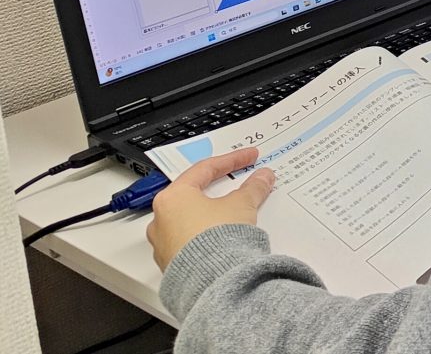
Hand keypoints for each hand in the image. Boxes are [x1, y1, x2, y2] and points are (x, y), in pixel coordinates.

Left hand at [147, 147, 275, 271]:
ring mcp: (163, 244)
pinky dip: (205, 235)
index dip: (232, 161)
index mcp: (172, 198)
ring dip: (210, 213)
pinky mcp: (170, 264)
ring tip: (232, 213)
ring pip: (188, 220)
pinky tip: (222, 237)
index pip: (204, 170)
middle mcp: (161, 219)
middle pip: (192, 195)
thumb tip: (262, 178)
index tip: (248, 158)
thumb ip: (253, 188)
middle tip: (237, 182)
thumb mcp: (242, 205)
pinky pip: (189, 241)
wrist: (211, 280)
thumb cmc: (216, 240)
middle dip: (218, 188)